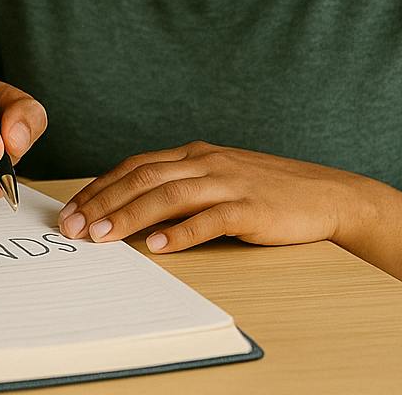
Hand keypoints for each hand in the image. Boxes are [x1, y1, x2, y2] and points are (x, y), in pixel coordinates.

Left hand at [58, 140, 369, 251]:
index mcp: (195, 154)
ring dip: (129, 216)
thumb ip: (182, 188)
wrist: (329, 194)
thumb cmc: (270, 192)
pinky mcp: (250, 207)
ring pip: (168, 195)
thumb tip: (134, 211)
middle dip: (103, 202)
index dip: (100, 187)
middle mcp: (206, 162)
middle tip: (73, 227)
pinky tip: (157, 247)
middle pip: (142, 178)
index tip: (72, 210)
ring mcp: (228, 182)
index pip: (135, 166)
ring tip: (102, 237)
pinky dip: (180, 233)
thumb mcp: (220, 179)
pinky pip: (209, 219)